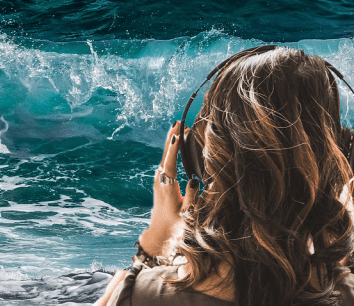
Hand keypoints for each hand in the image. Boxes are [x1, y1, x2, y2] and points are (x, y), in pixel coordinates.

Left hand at [138, 121, 199, 257]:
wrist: (160, 230)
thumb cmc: (176, 222)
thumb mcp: (187, 212)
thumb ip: (191, 196)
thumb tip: (194, 180)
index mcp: (167, 187)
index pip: (170, 164)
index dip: (173, 149)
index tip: (177, 135)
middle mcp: (160, 181)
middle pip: (165, 155)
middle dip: (171, 138)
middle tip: (177, 122)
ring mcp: (158, 180)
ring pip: (164, 156)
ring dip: (171, 141)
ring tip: (177, 126)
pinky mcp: (160, 180)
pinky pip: (165, 160)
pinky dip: (171, 149)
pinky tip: (175, 142)